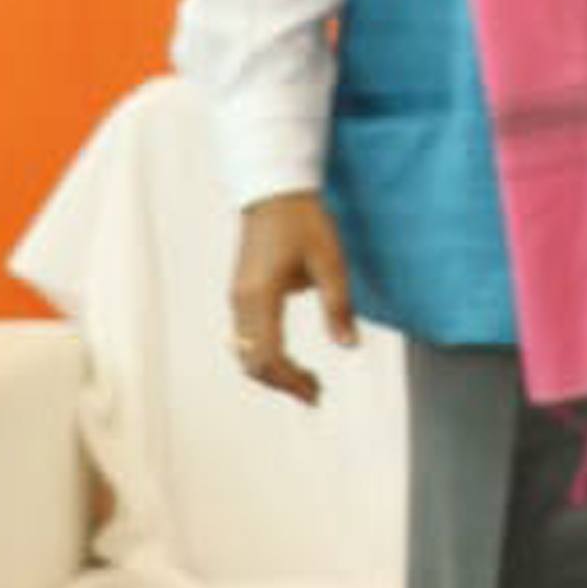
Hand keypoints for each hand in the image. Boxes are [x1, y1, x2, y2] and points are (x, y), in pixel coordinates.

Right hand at [227, 191, 358, 403]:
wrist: (275, 193)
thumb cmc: (306, 223)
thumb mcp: (331, 262)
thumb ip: (338, 306)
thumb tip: (349, 347)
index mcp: (261, 297)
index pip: (268, 356)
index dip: (291, 382)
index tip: (316, 394)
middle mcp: (241, 303)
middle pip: (252, 363)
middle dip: (282, 384)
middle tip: (316, 395)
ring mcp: (237, 299)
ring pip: (245, 354)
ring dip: (273, 373)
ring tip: (308, 381)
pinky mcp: (240, 295)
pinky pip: (246, 339)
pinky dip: (265, 357)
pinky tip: (291, 360)